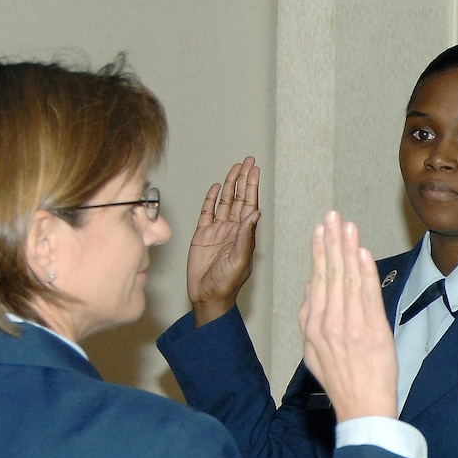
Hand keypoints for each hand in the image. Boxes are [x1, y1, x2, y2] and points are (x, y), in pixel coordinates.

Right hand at [188, 157, 261, 325]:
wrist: (207, 296)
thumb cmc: (227, 284)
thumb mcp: (239, 260)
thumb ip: (246, 237)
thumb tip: (255, 213)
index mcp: (244, 234)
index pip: (249, 204)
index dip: (252, 186)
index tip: (255, 169)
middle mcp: (232, 229)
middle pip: (238, 198)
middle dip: (243, 179)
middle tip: (248, 161)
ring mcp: (217, 231)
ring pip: (224, 202)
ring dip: (229, 185)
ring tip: (234, 168)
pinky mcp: (202, 235)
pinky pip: (207, 213)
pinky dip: (211, 200)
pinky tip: (215, 188)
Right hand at [297, 212, 396, 419]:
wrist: (362, 407)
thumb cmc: (342, 381)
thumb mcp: (313, 352)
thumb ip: (309, 319)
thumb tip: (311, 287)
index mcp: (313, 327)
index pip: (317, 281)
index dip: (319, 253)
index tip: (320, 231)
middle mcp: (328, 323)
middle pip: (330, 274)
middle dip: (331, 241)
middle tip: (332, 216)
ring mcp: (350, 326)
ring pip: (347, 279)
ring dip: (347, 249)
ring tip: (347, 225)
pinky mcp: (372, 331)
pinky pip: (367, 294)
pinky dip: (365, 271)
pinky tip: (362, 251)